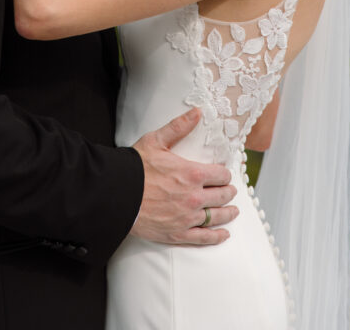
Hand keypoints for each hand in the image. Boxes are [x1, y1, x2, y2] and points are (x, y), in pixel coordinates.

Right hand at [131, 108, 237, 245]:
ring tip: (233, 211)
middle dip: (228, 192)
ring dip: (228, 213)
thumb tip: (198, 112)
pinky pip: (204, 237)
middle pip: (222, 195)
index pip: (220, 174)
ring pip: (216, 217)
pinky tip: (224, 234)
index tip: (224, 174)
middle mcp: (194, 197)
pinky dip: (216, 236)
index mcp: (192, 173)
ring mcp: (187, 217)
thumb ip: (179, 126)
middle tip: (230, 191)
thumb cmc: (135, 167)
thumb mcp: (156, 140)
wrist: (117, 194)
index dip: (224, 173)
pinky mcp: (178, 234)